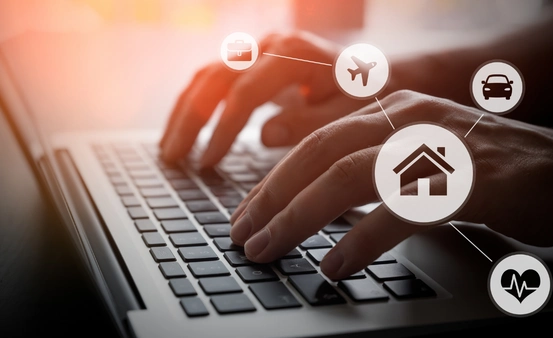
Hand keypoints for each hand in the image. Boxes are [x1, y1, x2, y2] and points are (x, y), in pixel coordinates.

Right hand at [159, 31, 364, 166]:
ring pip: (207, 76)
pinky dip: (195, 105)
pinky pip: (214, 79)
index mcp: (295, 54)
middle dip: (190, 119)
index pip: (246, 92)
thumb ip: (310, 124)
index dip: (223, 129)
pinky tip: (184, 131)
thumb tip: (264, 135)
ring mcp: (259, 51)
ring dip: (185, 112)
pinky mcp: (252, 62)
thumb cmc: (363, 97)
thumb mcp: (347, 114)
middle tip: (173, 158)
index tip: (208, 163)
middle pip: (215, 78)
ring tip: (170, 151)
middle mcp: (270, 46)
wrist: (371, 74)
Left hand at [229, 90, 552, 279]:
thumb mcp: (422, 163)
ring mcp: (437, 146)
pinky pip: (400, 208)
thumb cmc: (493, 173)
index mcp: (393, 114)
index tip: (248, 215)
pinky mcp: (467, 180)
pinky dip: (361, 239)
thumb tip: (321, 209)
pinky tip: (336, 265)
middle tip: (244, 236)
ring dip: (300, 217)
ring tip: (269, 249)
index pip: (316, 143)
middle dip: (272, 198)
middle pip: (320, 155)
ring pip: (348, 176)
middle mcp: (408, 121)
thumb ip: (376, 176)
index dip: (275, 180)